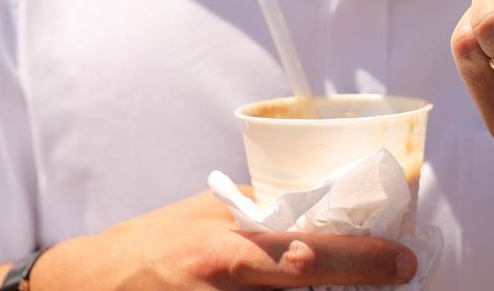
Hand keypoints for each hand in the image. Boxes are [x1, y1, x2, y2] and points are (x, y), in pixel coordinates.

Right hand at [14, 191, 416, 289]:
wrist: (89, 286)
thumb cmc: (150, 246)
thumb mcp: (206, 219)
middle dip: (350, 288)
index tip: (404, 263)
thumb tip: (323, 210)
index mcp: (228, 253)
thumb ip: (261, 216)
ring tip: (343, 282)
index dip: (363, 263)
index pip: (309, 256)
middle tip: (384, 271)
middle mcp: (226, 290)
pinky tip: (295, 289)